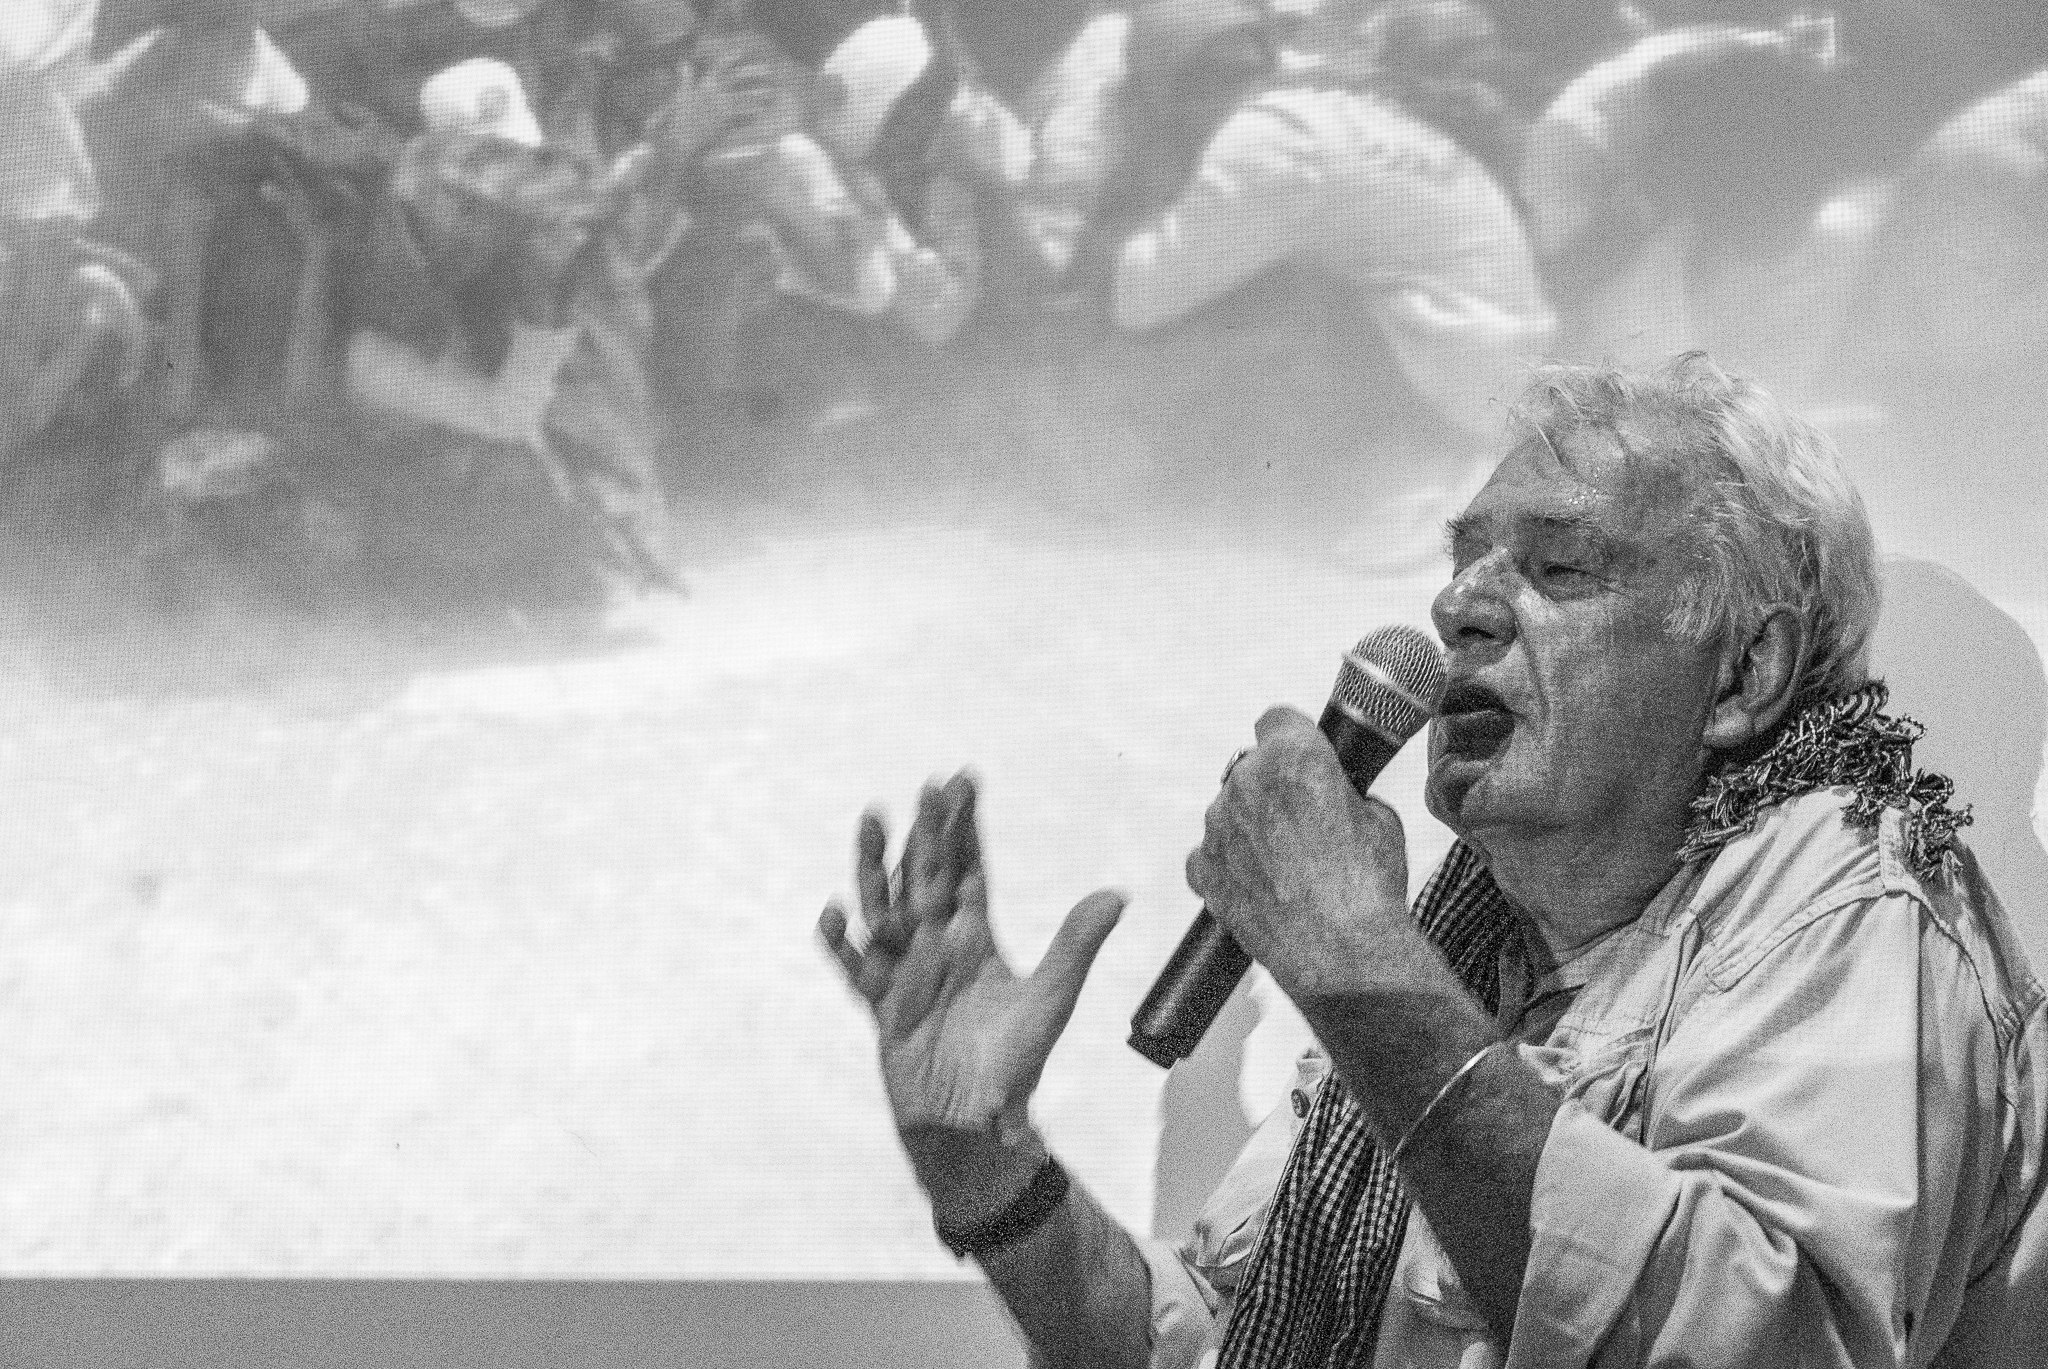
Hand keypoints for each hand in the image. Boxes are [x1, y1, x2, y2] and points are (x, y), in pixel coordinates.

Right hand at [819, 772, 1125, 1143]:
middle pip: (924, 877)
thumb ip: (1075, 945)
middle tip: (927, 786)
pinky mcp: (881, 1006)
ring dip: (875, 865)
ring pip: (883, 908)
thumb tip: (1117, 896)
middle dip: (924, 831)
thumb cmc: (1014, 1063)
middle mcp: (936, 947)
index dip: (962, 827)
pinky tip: (834, 913)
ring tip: (871, 819)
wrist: (975, 1122)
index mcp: (975, 939)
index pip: (966, 870)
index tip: (960, 781)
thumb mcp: (1051, 999)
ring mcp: (905, 973)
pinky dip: (841, 944)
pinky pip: (856, 969)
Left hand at [1184, 707, 1411, 1004]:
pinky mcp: (1203, 868)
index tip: (1301, 754)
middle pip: (1251, 767)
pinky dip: (1228, 865)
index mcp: (1294, 756)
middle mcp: (1247, 782)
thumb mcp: (1379, 817)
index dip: (1292, 737)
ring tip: (1287, 866)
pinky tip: (1260, 886)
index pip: (1277, 719)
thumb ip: (1344, 791)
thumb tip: (1334, 794)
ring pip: (1229, 810)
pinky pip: (1209, 854)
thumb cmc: (1369, 886)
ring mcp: (1218, 826)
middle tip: (1302, 821)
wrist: (1344, 952)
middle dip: (1272, 786)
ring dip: (1250, 827)